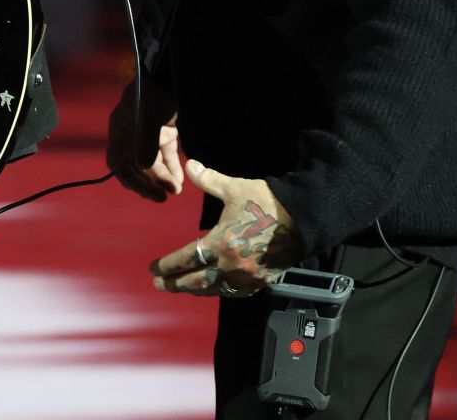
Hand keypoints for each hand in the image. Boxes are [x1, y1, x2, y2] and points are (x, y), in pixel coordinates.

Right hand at [105, 77, 183, 201]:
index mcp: (121, 129)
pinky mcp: (165, 129)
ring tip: (176, 189)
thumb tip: (142, 167)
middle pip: (136, 166)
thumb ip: (145, 142)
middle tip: (166, 196)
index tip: (150, 193)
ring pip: (152, 162)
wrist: (175, 70)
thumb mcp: (150, 115)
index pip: (119, 164)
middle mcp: (132, 133)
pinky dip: (172, 166)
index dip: (132, 181)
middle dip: (151, 182)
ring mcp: (148, 131)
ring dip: (163, 177)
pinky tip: (180, 178)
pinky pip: (165, 153)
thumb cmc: (157, 90)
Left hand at [148, 161, 301, 298]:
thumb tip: (189, 164)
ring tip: (182, 287)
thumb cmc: (266, 202)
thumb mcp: (234, 188)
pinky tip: (214, 288)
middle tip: (159, 284)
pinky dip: (220, 291)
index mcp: (220, 243)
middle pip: (196, 280)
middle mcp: (230, 265)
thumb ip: (208, 180)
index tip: (153, 268)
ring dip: (195, 289)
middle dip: (175, 283)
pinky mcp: (261, 280)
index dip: (167, 265)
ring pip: (214, 289)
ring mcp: (246, 276)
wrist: (303, 217)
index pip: (185, 259)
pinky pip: (235, 292)